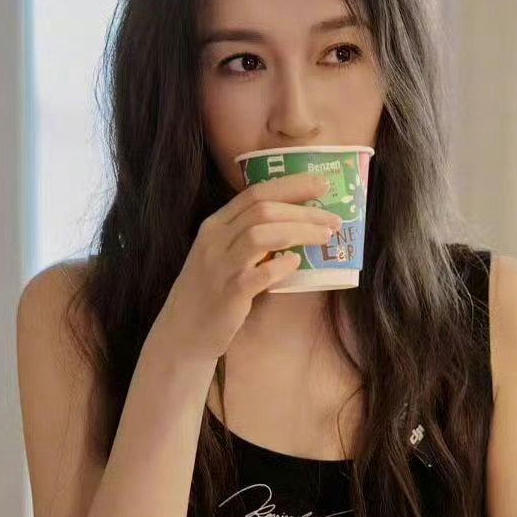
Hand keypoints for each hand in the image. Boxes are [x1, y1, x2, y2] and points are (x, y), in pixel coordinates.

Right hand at [161, 170, 340, 360]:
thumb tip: (299, 222)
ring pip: (260, 235)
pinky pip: (259, 275)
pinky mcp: (229, 294)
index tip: (322, 185)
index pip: (255, 193)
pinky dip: (281, 266)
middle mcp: (215, 240)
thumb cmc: (211, 290)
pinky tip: (296, 262)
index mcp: (216, 224)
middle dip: (303, 211)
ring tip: (325, 237)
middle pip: (262, 211)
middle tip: (334, 219)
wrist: (182, 330)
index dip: (291, 186)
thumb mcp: (223, 253)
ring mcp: (220, 266)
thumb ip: (250, 235)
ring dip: (299, 232)